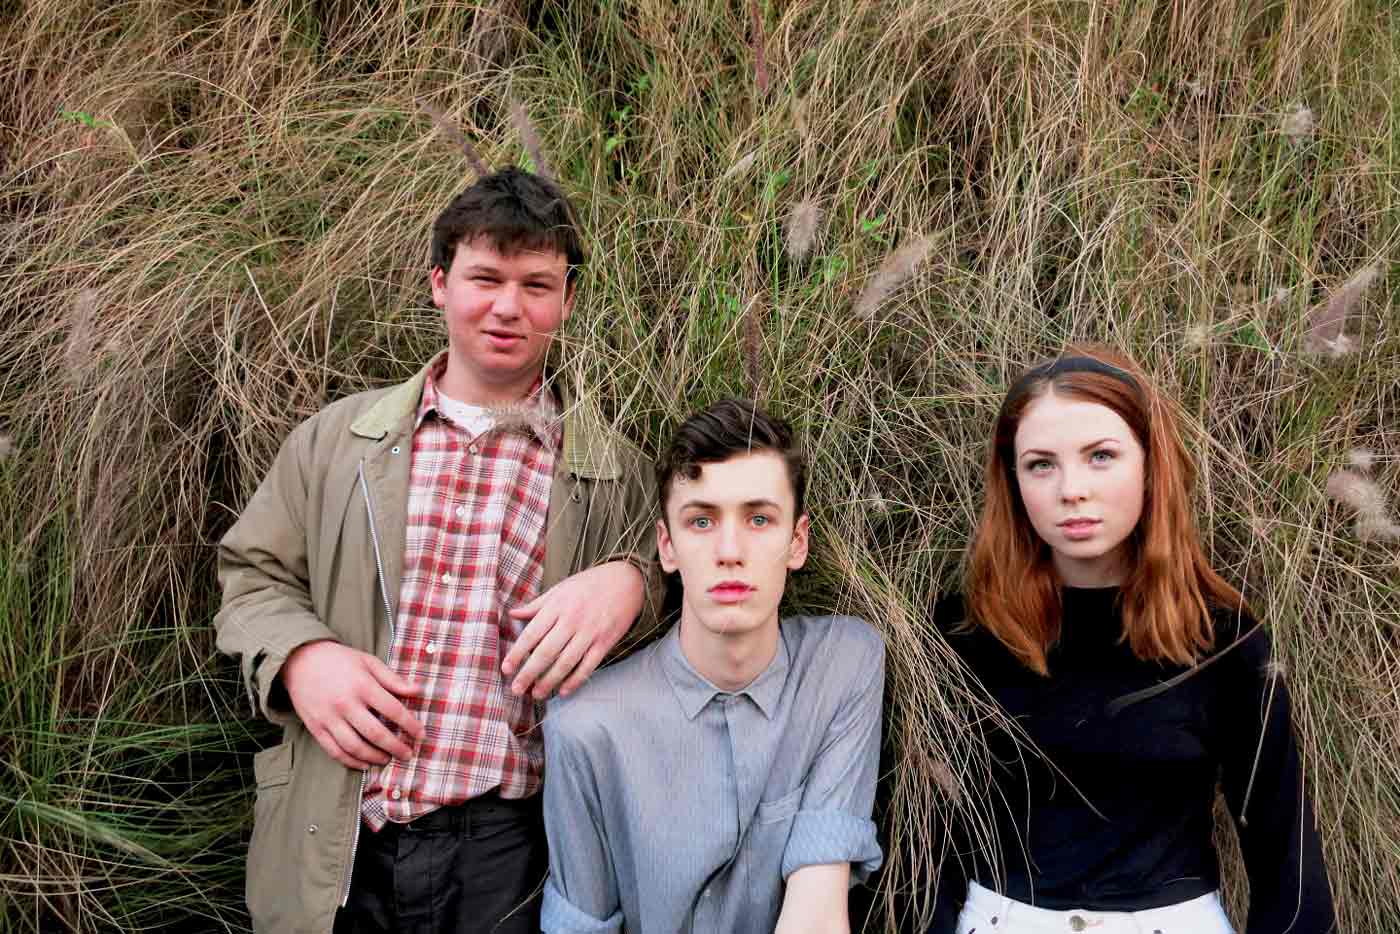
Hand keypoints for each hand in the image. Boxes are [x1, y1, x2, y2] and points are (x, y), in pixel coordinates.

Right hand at [280, 640, 423, 769]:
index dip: (410, 725)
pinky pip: (335, 751)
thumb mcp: (369, 662)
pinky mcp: (316, 728)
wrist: (300, 660)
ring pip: (355, 747)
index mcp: (362, 685)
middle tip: (408, 754)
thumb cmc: (340, 660)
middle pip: (376, 733)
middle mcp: (346, 704)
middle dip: (396, 747)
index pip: (393, 710)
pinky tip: (365, 763)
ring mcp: (329, 718)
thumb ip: (393, 679)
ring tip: (388, 759)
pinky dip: (351, 762)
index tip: (421, 735)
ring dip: (375, 757)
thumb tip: (418, 690)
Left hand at [501, 560, 644, 698]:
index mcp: (557, 606)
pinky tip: (564, 691)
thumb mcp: (560, 588)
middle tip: (516, 689)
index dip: (517, 653)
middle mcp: (572, 620)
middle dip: (529, 673)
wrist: (627, 580)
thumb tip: (512, 614)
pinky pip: (588, 665)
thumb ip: (536, 604)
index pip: (532, 633)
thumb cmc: (589, 584)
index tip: (506, 669)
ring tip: (536, 694)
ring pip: (566, 662)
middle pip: (546, 652)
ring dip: (549, 681)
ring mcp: (590, 632)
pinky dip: (575, 680)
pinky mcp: (605, 642)